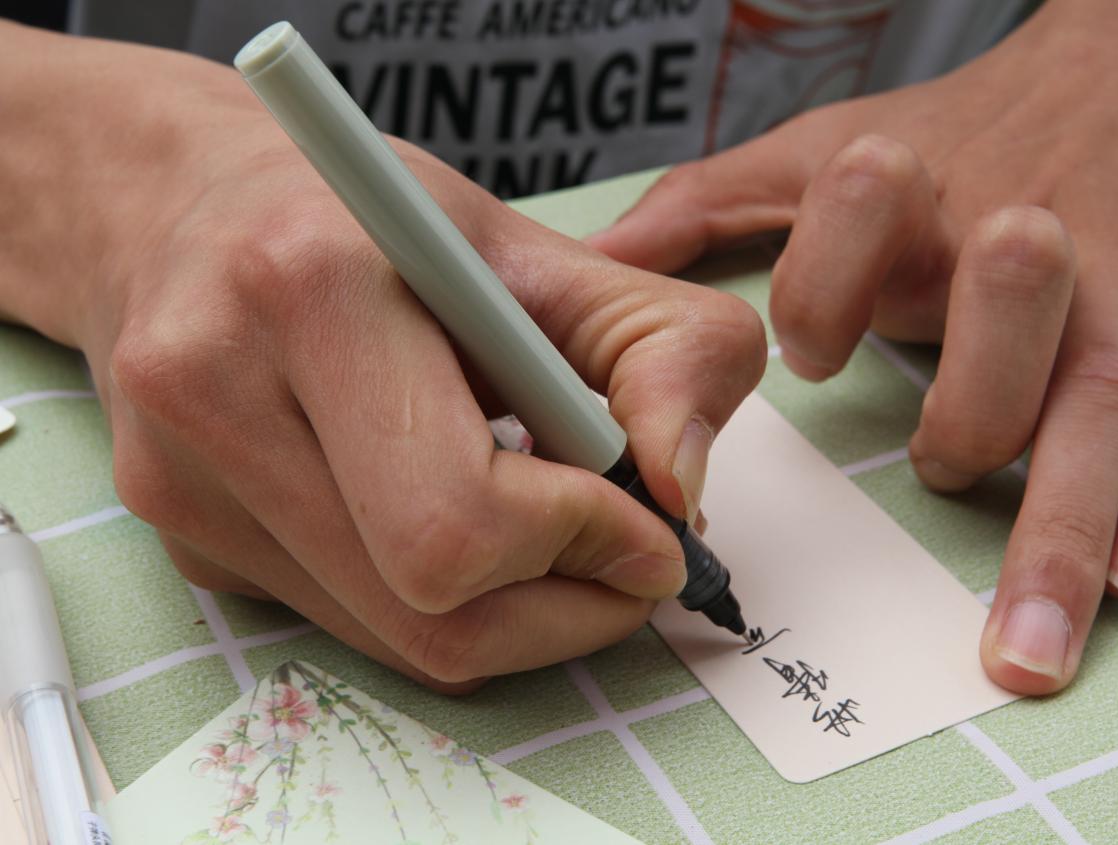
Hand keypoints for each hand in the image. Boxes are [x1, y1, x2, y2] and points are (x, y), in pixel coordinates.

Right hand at [0, 26, 765, 689]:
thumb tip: (680, 492)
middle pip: (430, 611)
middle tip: (622, 559)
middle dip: (563, 607)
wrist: (187, 212)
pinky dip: (435, 597)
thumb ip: (657, 346)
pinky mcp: (185, 544)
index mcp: (308, 287)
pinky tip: (440, 510)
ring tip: (545, 525)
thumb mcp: (535, 243)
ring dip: (511, 610)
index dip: (583, 542)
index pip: (460, 514)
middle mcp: (214, 392)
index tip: (647, 528)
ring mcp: (182, 485)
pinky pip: (354, 624)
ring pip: (397, 641)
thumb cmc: (370, 222)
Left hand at [589, 0, 1117, 693]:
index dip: (824, 288)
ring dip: (1061, 531)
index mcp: (918, 183)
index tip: (809, 358)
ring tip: (1022, 648)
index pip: (859, 213)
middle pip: (1004, 311)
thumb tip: (598, 258)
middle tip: (934, 468)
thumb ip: (710, 201)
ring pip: (1098, 403)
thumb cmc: (969, 127)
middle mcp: (1023, 230)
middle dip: (966, 410)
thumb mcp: (825, 146)